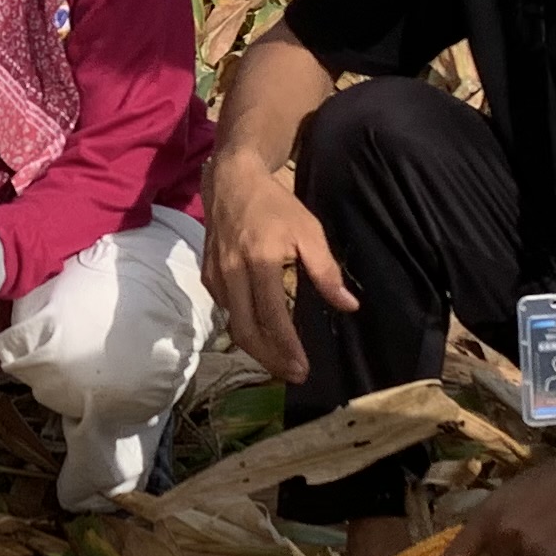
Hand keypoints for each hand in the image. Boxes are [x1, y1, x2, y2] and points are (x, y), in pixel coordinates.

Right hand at [207, 151, 353, 382]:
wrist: (230, 180)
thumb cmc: (275, 205)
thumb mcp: (308, 231)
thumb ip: (325, 271)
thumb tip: (348, 305)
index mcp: (259, 261)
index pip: (272, 317)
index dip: (287, 348)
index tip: (303, 368)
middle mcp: (232, 273)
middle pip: (245, 331)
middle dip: (269, 360)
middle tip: (292, 374)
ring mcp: (215, 276)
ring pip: (233, 325)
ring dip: (257, 347)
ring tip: (281, 361)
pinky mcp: (207, 276)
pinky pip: (225, 310)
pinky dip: (244, 326)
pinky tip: (263, 333)